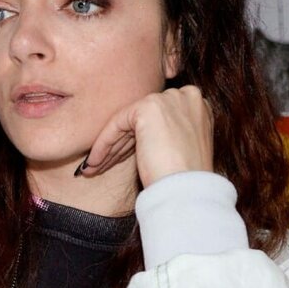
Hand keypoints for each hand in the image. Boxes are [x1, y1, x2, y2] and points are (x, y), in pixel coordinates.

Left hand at [77, 85, 213, 186]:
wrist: (187, 190)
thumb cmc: (185, 179)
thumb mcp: (180, 149)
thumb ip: (165, 134)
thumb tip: (137, 137)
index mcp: (196, 107)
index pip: (157, 121)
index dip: (135, 141)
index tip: (118, 160)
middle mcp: (184, 97)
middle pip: (141, 122)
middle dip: (119, 146)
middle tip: (100, 165)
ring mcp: (168, 100)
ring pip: (128, 123)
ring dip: (108, 148)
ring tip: (92, 168)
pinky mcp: (149, 107)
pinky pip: (117, 124)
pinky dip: (103, 144)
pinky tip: (94, 163)